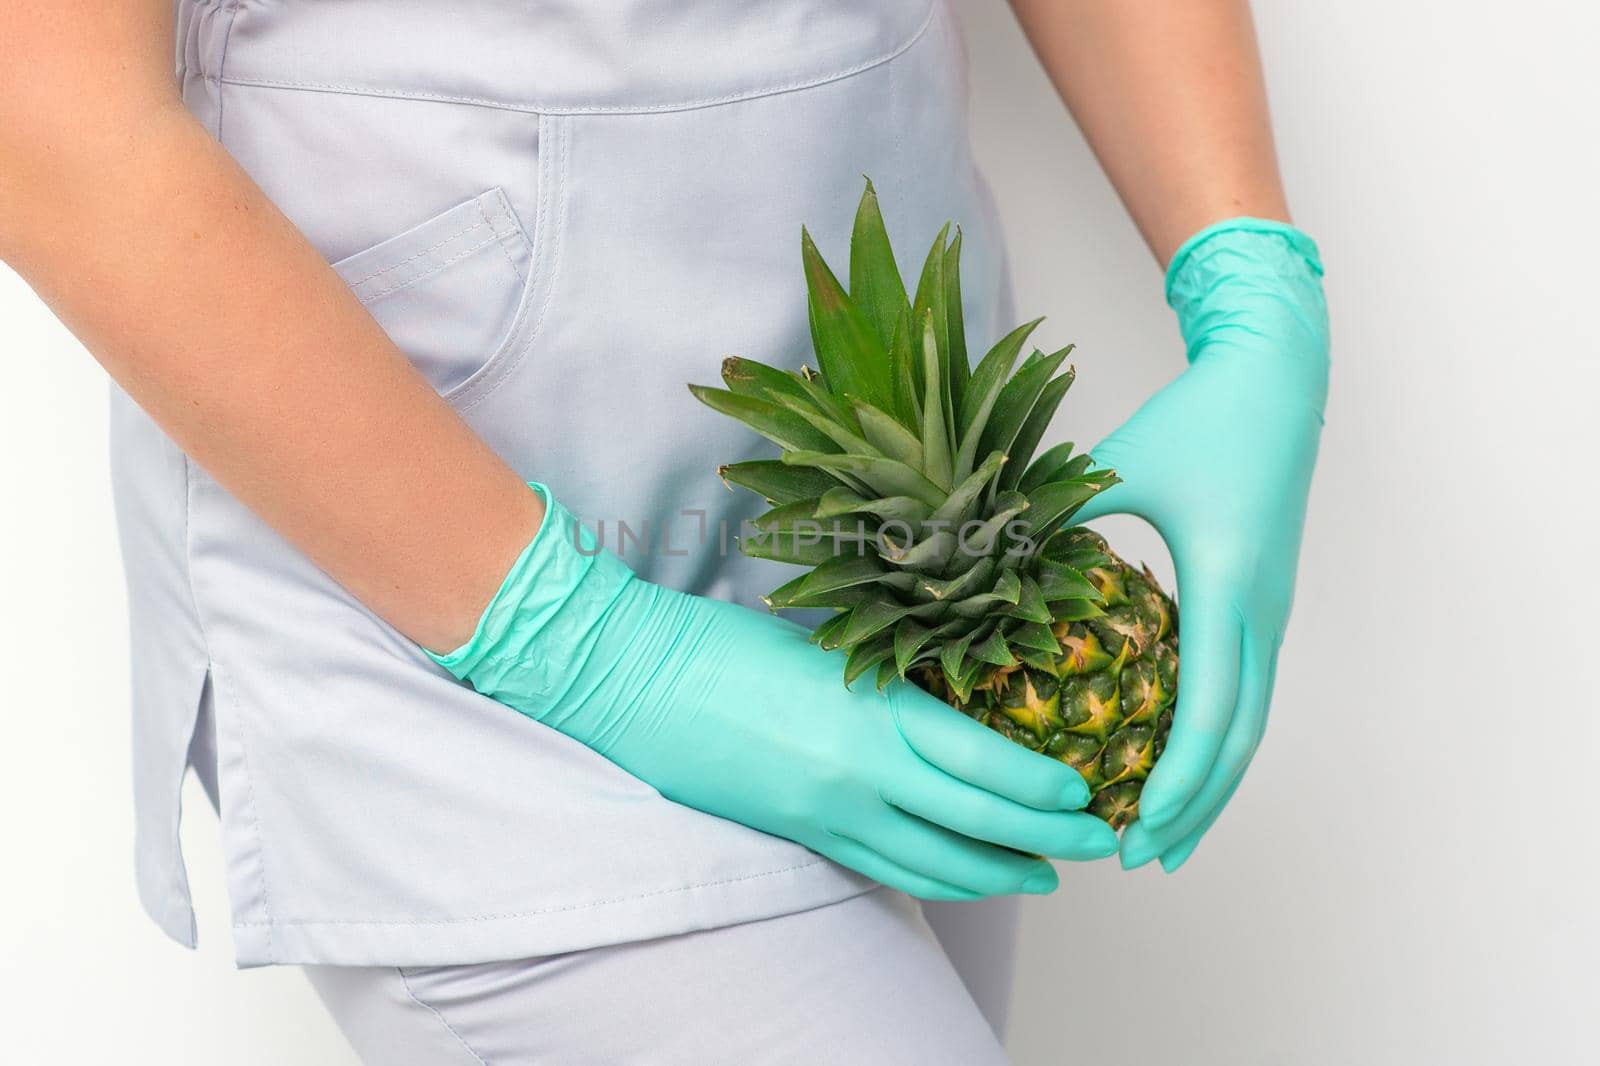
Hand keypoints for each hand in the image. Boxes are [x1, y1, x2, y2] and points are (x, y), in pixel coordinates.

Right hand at [432, 486, 1120, 899]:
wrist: (633, 678)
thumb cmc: (725, 643)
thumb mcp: (829, 647)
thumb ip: (896, 684)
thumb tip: (962, 704)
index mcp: (874, 712)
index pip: (987, 766)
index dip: (1046, 791)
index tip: (1087, 793)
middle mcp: (859, 775)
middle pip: (978, 826)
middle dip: (1049, 841)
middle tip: (1101, 845)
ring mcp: (827, 814)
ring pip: (935, 864)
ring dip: (999, 875)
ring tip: (1046, 876)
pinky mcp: (799, 833)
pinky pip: (884, 869)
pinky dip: (936, 879)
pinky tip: (965, 877)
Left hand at [1072, 220, 1328, 871]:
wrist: (1278, 379)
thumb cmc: (1200, 418)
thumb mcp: (1122, 465)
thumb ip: (1064, 519)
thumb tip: (995, 566)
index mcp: (1223, 585)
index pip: (1207, 713)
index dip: (1173, 783)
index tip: (1135, 833)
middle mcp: (1258, 611)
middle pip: (1238, 740)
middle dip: (1194, 807)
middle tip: (1144, 860)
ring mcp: (1269, 610)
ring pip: (1250, 722)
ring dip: (1211, 783)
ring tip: (1168, 834)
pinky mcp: (1263, 600)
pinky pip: (1247, 689)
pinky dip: (1218, 739)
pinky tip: (1180, 759)